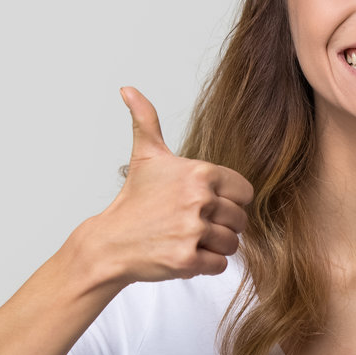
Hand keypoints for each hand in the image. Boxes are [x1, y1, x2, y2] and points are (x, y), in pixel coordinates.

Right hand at [89, 86, 253, 284]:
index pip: (245, 192)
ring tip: (188, 239)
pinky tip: (185, 253)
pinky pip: (220, 265)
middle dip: (222, 225)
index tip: (206, 204)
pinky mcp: (187, 259)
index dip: (229, 201)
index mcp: (199, 173)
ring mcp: (193, 230)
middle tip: (192, 224)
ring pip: (233, 243)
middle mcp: (199, 199)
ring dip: (215, 246)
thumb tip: (129, 90)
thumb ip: (146, 120)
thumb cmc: (133, 201)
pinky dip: (206, 265)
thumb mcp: (145, 156)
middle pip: (240, 219)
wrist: (110, 242)